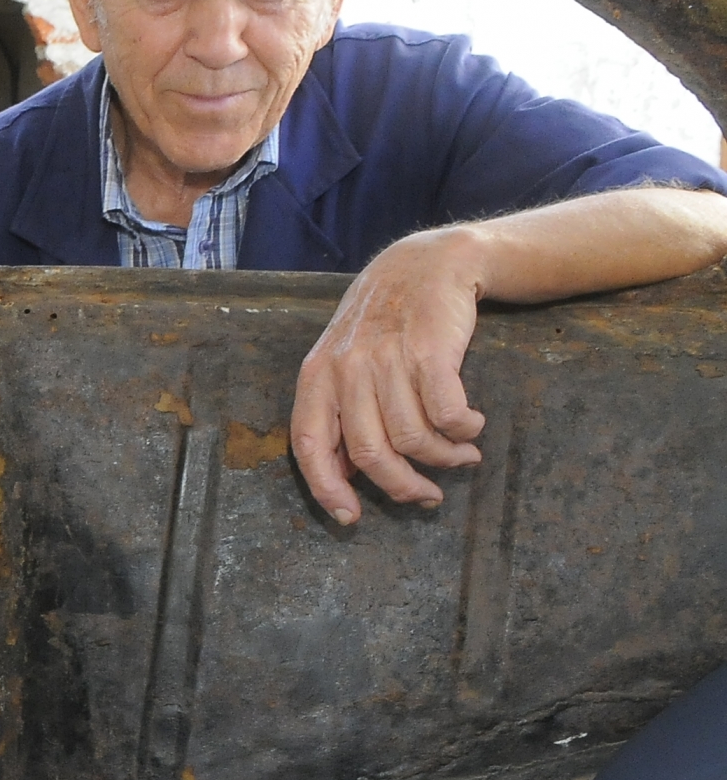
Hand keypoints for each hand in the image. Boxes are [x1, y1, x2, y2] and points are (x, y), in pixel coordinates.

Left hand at [292, 228, 487, 523]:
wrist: (427, 263)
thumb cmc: (384, 323)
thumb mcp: (344, 361)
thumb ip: (339, 411)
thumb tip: (344, 473)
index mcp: (317, 376)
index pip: (309, 444)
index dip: (327, 487)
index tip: (350, 517)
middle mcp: (347, 369)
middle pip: (370, 452)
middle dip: (402, 486)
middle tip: (428, 496)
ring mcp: (388, 359)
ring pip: (413, 437)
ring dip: (443, 458)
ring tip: (461, 457)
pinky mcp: (431, 351)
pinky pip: (447, 413)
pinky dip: (462, 430)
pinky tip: (471, 427)